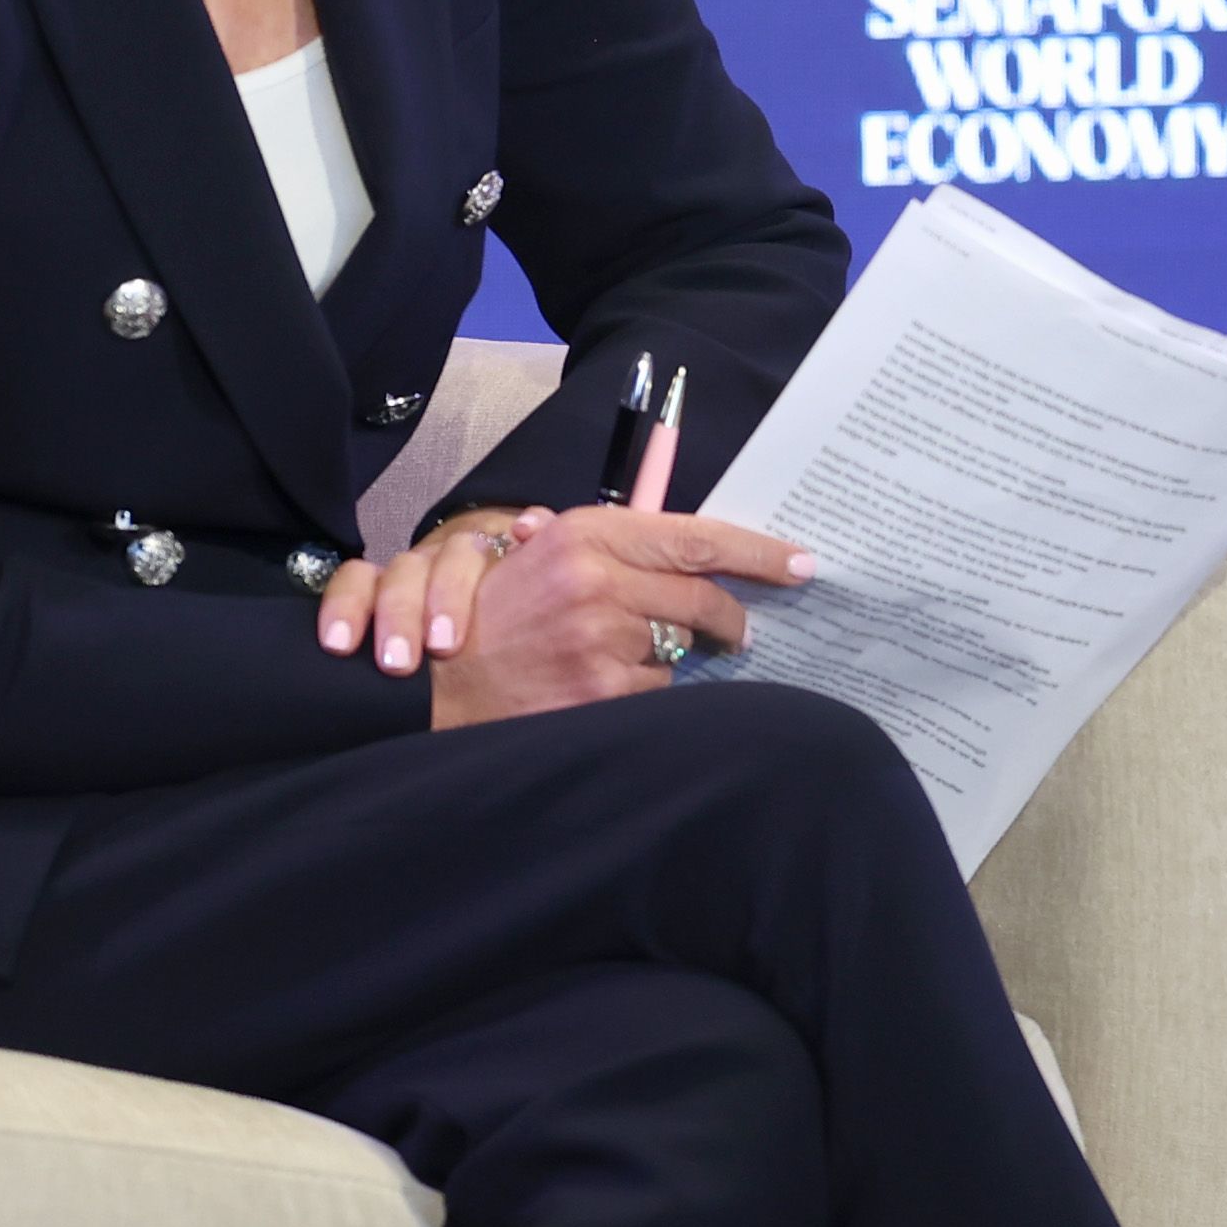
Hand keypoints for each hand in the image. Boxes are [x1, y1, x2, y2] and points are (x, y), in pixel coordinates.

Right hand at [320, 504, 809, 722]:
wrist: (427, 685)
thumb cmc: (484, 619)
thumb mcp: (538, 559)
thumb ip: (606, 550)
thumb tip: (683, 555)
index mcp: (586, 534)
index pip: (698, 539)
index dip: (758, 553)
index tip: (800, 562)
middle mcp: (599, 580)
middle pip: (702, 598)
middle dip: (732, 618)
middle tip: (744, 632)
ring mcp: (602, 639)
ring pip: (678, 649)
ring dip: (672, 658)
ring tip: (625, 660)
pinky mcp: (601, 692)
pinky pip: (654, 691)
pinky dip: (643, 691)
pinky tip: (605, 689)